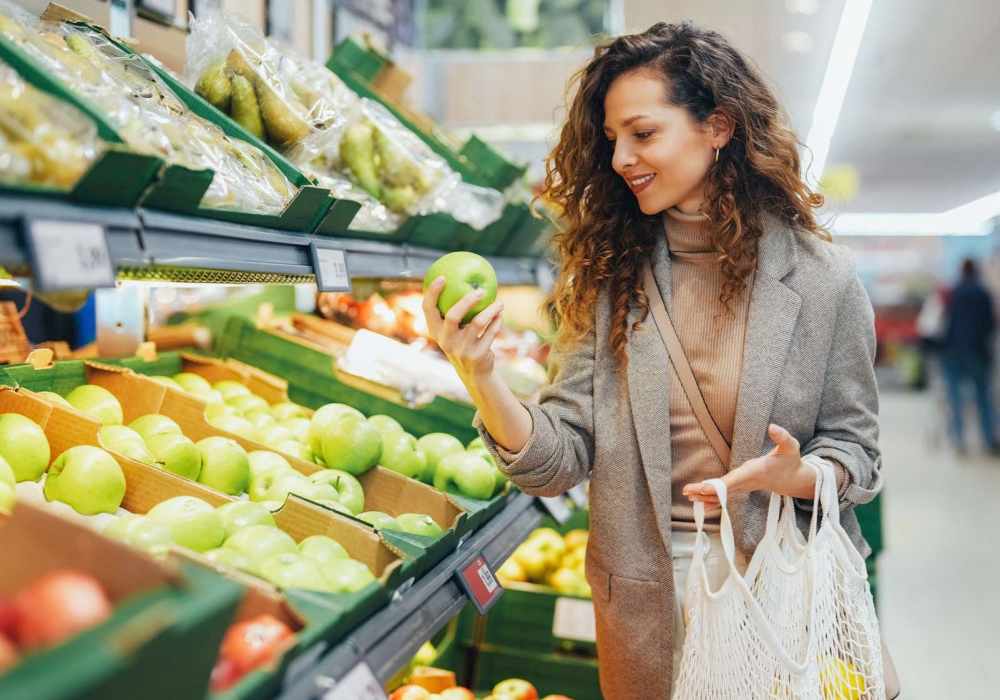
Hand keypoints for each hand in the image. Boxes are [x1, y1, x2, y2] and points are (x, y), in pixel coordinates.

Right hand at [423, 276, 504, 380]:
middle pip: (453, 316)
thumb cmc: (463, 342)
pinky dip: (497, 321)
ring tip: (499, 302)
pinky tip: (500, 314)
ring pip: (478, 322)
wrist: (474, 373)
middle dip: (467, 300)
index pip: (428, 309)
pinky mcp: (477, 355)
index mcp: (435, 331)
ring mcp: (461, 349)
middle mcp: (446, 340)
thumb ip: (455, 310)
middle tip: (481, 290)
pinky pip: (491, 332)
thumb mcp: (454, 330)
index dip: (432, 292)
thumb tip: (463, 279)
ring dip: (491, 309)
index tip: (443, 277)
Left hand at [682, 424, 816, 506]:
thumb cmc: (790, 461)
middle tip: (687, 492)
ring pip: (722, 495)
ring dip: (705, 496)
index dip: (719, 486)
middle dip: (705, 492)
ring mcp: (744, 487)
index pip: (733, 480)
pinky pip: (726, 496)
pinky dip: (713, 500)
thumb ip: (782, 437)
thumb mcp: (791, 446)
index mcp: (754, 472)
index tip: (704, 488)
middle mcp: (747, 482)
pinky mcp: (742, 488)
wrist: (794, 480)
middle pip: (723, 490)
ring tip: (688, 495)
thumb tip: (773, 427)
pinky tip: (701, 504)